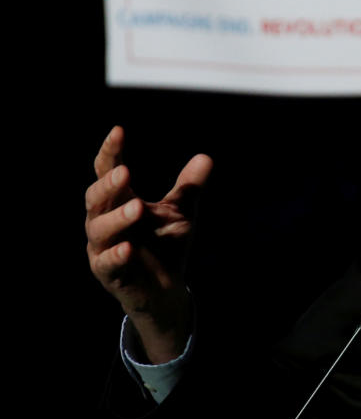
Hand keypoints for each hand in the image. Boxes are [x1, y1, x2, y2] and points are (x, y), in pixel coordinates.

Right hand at [85, 126, 211, 362]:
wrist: (167, 287)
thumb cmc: (166, 244)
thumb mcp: (181, 213)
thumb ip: (188, 187)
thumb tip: (206, 157)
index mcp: (119, 200)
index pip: (108, 171)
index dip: (110, 152)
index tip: (118, 131)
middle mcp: (104, 220)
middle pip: (96, 197)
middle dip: (109, 184)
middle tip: (125, 172)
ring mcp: (102, 247)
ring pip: (99, 229)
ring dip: (117, 217)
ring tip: (137, 207)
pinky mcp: (108, 272)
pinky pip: (107, 262)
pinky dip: (117, 254)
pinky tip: (129, 247)